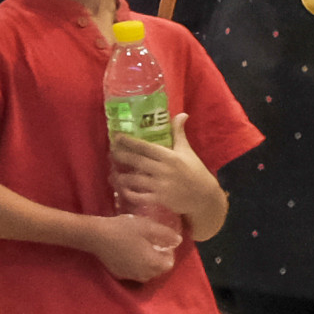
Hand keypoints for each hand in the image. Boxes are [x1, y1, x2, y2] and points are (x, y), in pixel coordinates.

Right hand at [95, 211, 184, 284]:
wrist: (97, 236)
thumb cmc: (124, 229)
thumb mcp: (148, 227)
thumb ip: (165, 234)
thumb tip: (178, 241)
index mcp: (152, 263)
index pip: (168, 264)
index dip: (168, 254)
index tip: (163, 243)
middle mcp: (142, 274)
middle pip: (158, 271)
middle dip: (159, 260)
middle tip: (153, 245)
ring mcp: (130, 276)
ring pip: (146, 274)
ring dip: (148, 265)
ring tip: (142, 249)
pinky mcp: (119, 274)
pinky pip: (133, 273)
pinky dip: (136, 267)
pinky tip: (130, 254)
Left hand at [110, 135, 224, 238]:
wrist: (203, 196)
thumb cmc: (195, 171)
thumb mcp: (187, 151)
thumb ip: (179, 133)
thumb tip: (181, 114)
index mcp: (170, 156)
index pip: (145, 147)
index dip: (129, 141)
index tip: (116, 136)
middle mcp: (163, 170)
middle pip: (137, 161)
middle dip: (121, 156)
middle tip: (110, 152)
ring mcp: (160, 186)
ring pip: (135, 180)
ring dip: (121, 177)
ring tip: (111, 174)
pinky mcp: (159, 200)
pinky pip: (139, 197)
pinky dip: (128, 193)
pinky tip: (122, 190)